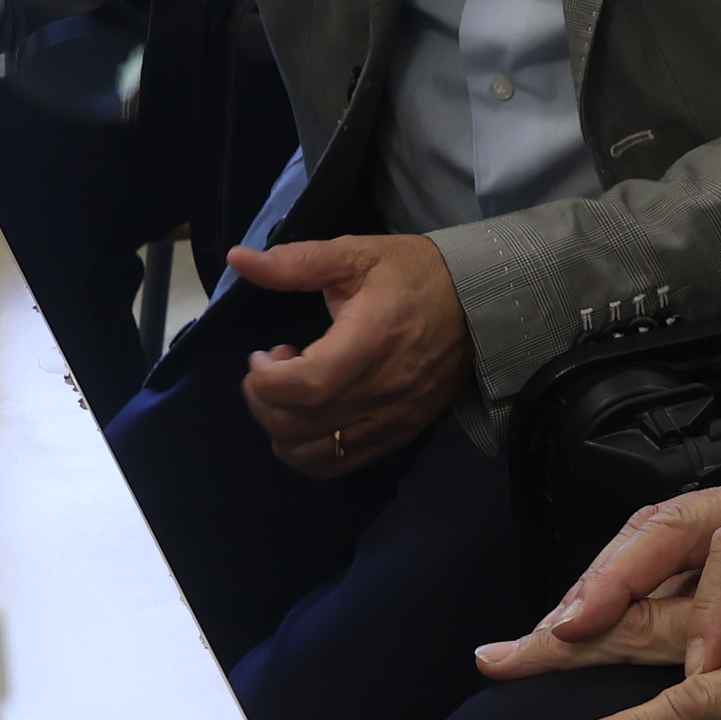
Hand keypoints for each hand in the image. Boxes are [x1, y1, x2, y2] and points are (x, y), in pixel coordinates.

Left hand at [232, 235, 474, 476]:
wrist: (482, 301)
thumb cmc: (415, 274)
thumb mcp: (356, 254)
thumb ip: (296, 262)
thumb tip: (238, 260)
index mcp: (371, 341)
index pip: (303, 386)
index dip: (264, 380)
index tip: (263, 355)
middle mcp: (384, 389)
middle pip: (297, 424)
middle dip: (263, 400)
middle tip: (275, 368)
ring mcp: (394, 417)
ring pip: (312, 453)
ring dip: (282, 429)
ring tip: (293, 394)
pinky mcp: (400, 433)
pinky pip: (339, 465)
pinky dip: (308, 452)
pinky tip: (311, 418)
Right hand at [487, 414, 720, 680]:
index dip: (715, 610)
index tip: (702, 669)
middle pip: (674, 524)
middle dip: (614, 578)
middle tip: (563, 634)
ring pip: (663, 526)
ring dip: (608, 572)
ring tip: (559, 627)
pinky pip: (681, 538)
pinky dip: (632, 569)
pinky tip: (604, 608)